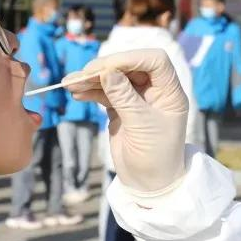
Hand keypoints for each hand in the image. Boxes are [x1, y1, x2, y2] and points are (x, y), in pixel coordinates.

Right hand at [65, 49, 188, 194]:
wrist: (148, 182)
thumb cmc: (155, 156)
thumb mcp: (141, 125)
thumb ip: (124, 98)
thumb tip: (107, 72)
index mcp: (170, 92)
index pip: (155, 61)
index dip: (131, 58)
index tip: (107, 67)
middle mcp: (155, 90)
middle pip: (129, 66)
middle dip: (105, 68)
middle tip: (82, 76)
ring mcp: (137, 98)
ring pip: (114, 78)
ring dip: (92, 79)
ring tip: (70, 84)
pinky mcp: (121, 107)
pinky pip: (105, 92)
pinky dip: (90, 91)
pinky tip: (76, 93)